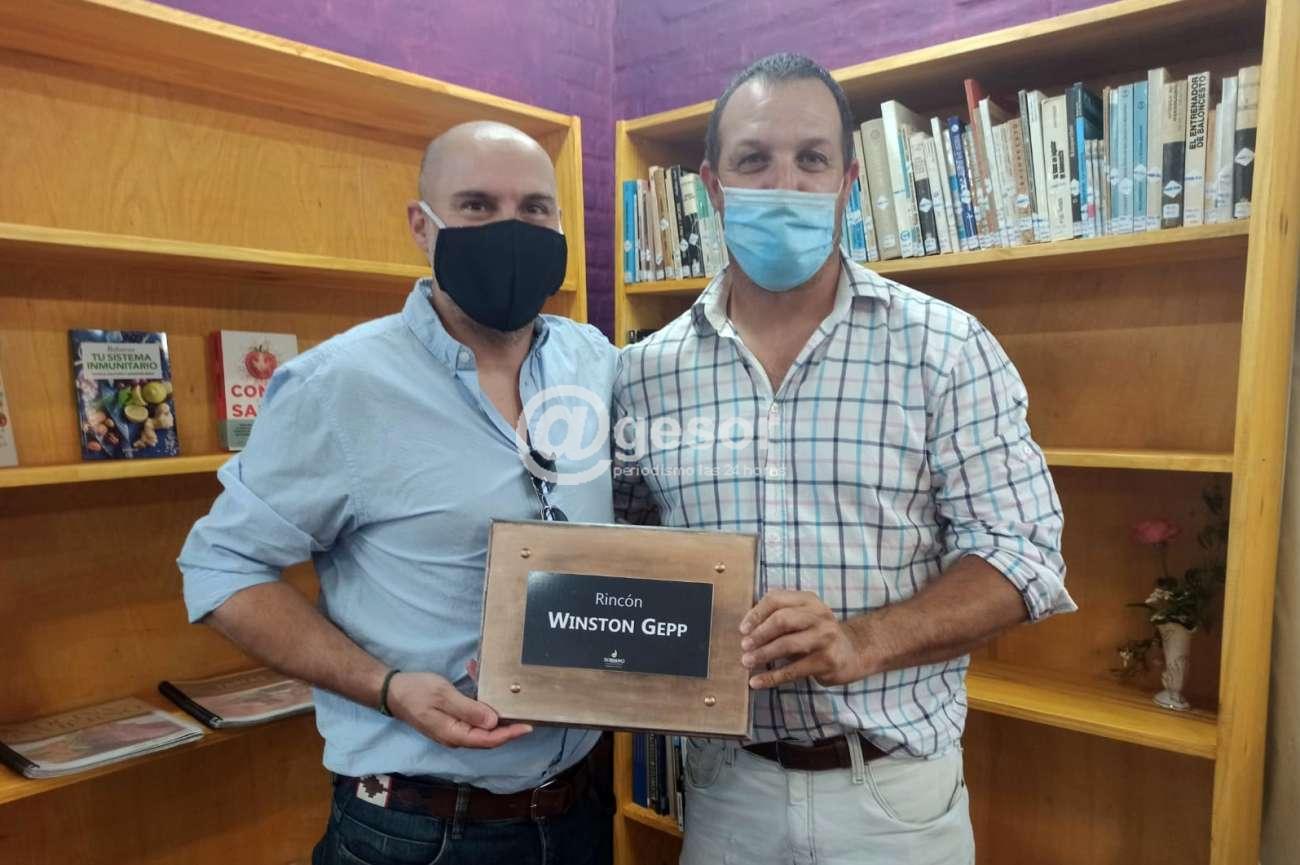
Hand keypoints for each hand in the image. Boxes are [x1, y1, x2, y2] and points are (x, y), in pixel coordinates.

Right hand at [386, 670, 532, 748]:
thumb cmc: (416, 692)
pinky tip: (476, 677)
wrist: (391, 691)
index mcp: (455, 734)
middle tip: (522, 706)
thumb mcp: (444, 696)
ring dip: (491, 705)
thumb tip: (494, 722)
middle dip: (506, 721)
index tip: (528, 726)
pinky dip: (478, 699)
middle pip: (488, 735)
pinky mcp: (450, 720)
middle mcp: (456, 737)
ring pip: (481, 723)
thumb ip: (469, 710)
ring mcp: (453, 729)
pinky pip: (471, 714)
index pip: (489, 739)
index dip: (510, 734)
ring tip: (497, 684)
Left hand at [740, 590, 866, 688]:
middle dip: (759, 634)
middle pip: (782, 619)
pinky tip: (756, 682)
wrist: (851, 653)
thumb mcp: (801, 618)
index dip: (756, 613)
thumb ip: (778, 617)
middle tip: (743, 645)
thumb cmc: (815, 634)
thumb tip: (745, 629)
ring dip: (763, 654)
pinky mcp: (827, 661)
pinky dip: (772, 677)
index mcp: (808, 600)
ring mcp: (825, 638)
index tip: (742, 629)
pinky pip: (793, 670)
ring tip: (746, 661)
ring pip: (787, 644)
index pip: (776, 599)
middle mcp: (819, 615)